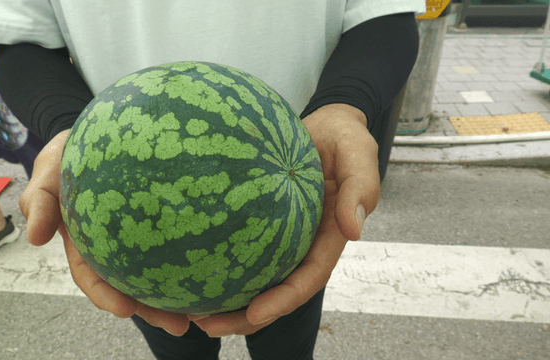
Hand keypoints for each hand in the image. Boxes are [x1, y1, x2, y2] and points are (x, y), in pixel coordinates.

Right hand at [19, 129, 190, 335]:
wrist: (99, 130)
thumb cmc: (68, 152)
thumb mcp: (46, 171)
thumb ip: (39, 201)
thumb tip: (35, 238)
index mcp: (83, 242)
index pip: (92, 276)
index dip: (106, 296)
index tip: (125, 310)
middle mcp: (112, 244)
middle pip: (132, 283)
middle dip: (153, 308)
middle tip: (181, 323)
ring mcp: (138, 233)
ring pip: (159, 269)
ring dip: (179, 293)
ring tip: (208, 310)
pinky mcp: (161, 218)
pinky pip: (178, 238)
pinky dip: (194, 255)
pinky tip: (218, 265)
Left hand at [191, 104, 379, 336]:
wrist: (323, 123)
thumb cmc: (344, 136)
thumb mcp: (358, 152)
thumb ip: (361, 186)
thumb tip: (354, 231)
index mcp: (328, 235)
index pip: (308, 277)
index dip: (284, 299)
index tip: (254, 314)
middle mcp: (303, 242)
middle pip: (275, 290)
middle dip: (245, 316)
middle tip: (205, 324)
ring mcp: (282, 234)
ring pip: (255, 277)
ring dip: (227, 299)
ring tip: (189, 311)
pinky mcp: (261, 220)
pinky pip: (240, 247)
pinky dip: (219, 263)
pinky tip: (190, 268)